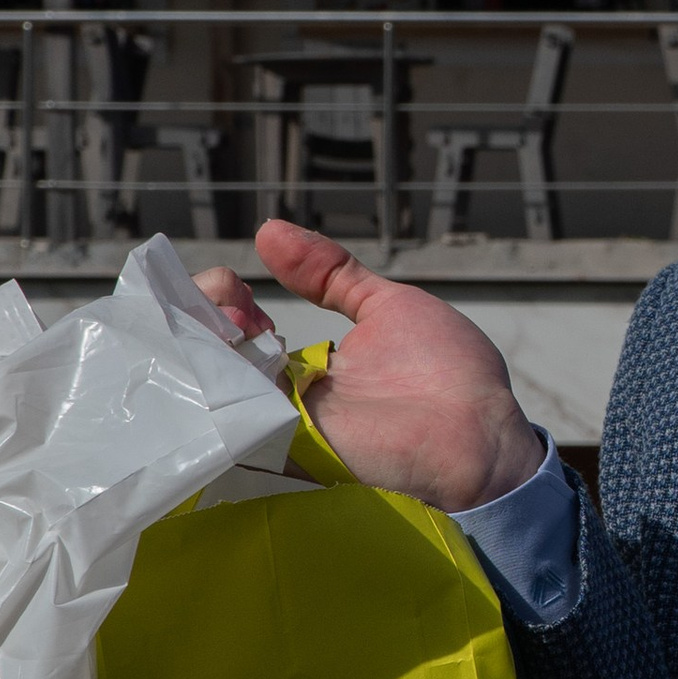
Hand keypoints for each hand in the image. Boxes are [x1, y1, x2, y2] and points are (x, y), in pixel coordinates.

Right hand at [192, 218, 541, 508]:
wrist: (477, 434)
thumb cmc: (447, 374)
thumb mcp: (386, 306)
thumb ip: (331, 274)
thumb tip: (268, 231)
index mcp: (306, 363)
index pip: (236, 326)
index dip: (222, 297)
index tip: (234, 284)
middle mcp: (284, 394)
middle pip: (210, 352)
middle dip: (200, 311)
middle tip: (228, 299)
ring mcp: (279, 422)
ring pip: (210, 381)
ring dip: (203, 337)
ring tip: (228, 315)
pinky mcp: (283, 447)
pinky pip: (230, 416)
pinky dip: (216, 377)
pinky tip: (222, 344)